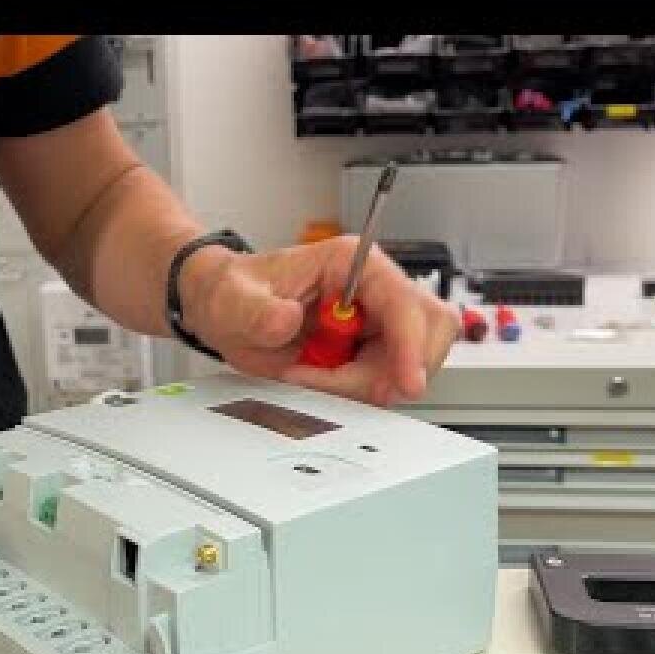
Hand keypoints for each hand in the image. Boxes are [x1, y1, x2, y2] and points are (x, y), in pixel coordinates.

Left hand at [180, 237, 460, 405]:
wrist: (224, 310)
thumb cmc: (233, 292)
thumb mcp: (234, 300)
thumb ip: (258, 312)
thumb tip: (287, 319)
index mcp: (351, 263)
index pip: (405, 301)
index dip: (412, 344)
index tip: (405, 381)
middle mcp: (373, 290)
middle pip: (430, 331)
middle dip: (402, 368)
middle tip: (358, 390)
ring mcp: (374, 321)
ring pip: (410, 362)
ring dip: (370, 384)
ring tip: (314, 373)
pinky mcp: (368, 349)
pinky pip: (386, 379)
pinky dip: (359, 391)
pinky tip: (320, 379)